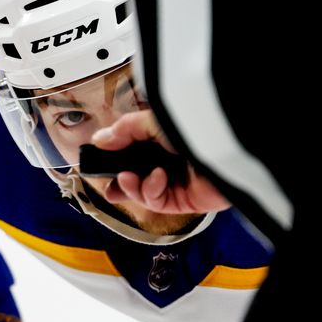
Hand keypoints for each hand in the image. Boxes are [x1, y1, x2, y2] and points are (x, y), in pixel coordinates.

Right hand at [91, 110, 230, 213]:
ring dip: (130, 185)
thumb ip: (125, 130)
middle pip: (136, 173)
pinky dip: (151, 190)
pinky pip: (156, 200)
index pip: (133, 147)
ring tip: (125, 178)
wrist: (226, 147)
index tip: (95, 157)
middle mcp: (170, 158)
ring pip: (142, 190)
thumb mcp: (154, 120)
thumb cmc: (197, 127)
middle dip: (117, 178)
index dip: (114, 154)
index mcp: (164, 136)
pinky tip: (158, 178)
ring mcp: (177, 180)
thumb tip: (100, 139)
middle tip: (102, 179)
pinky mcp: (184, 200)